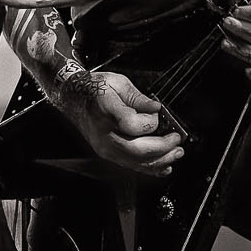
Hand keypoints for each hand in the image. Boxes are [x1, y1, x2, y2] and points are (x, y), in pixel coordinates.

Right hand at [54, 65, 182, 175]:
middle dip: (162, 148)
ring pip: (134, 161)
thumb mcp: (118, 82)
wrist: (73, 97)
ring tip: (176, 154)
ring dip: (160, 160)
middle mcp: (103, 132)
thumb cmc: (95, 88)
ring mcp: (104, 146)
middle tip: (177, 141)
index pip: (132, 124)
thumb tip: (156, 108)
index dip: (150, 121)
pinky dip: (149, 168)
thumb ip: (138, 98)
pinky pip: (130, 165)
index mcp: (105, 109)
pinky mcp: (106, 153)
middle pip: (136, 149)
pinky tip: (163, 167)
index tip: (158, 113)